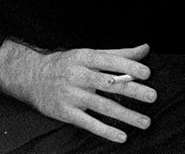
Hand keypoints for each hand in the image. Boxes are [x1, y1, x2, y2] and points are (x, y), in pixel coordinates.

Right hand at [0, 41, 154, 143]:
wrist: (31, 78)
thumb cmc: (66, 64)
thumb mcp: (89, 54)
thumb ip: (118, 53)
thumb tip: (145, 48)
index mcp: (85, 58)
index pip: (109, 61)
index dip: (128, 66)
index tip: (146, 73)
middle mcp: (78, 75)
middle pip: (109, 83)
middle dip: (132, 90)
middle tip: (152, 96)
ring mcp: (72, 95)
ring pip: (102, 106)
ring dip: (126, 115)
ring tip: (145, 122)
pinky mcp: (66, 112)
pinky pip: (88, 123)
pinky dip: (106, 131)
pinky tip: (121, 136)